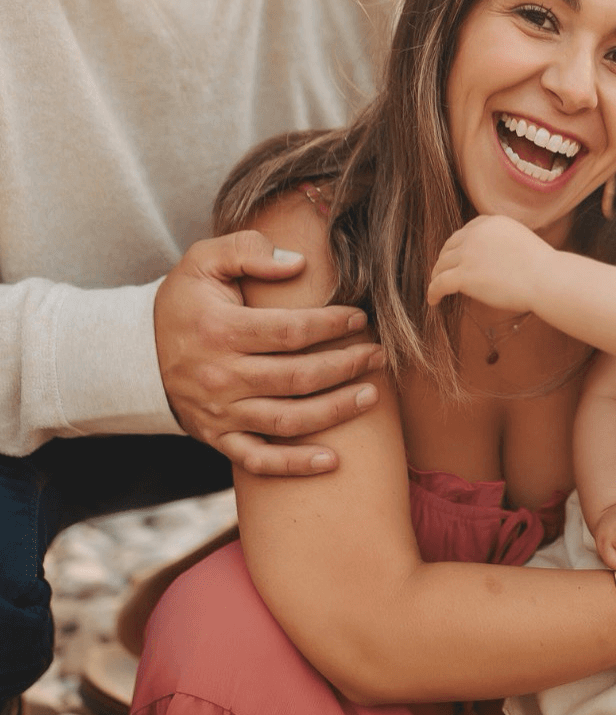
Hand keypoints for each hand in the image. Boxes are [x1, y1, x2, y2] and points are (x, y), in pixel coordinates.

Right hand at [154, 231, 383, 474]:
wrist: (137, 353)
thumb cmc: (186, 302)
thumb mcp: (204, 259)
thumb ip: (248, 249)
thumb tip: (298, 263)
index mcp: (219, 331)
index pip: (290, 331)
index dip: (331, 326)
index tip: (360, 319)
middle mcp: (219, 377)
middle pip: (297, 377)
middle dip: (346, 366)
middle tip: (378, 355)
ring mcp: (219, 413)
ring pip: (287, 419)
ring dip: (335, 411)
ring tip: (371, 396)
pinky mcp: (218, 438)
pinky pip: (259, 460)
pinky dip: (295, 466)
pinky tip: (332, 461)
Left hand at [428, 215, 552, 311]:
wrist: (545, 278)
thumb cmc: (542, 267)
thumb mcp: (520, 240)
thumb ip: (502, 242)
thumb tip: (491, 258)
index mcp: (491, 222)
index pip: (466, 231)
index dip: (458, 245)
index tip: (457, 256)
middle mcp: (475, 233)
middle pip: (451, 246)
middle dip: (445, 259)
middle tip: (444, 272)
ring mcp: (468, 254)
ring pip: (442, 264)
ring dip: (437, 275)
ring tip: (436, 287)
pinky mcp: (463, 275)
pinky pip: (439, 283)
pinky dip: (433, 292)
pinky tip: (433, 300)